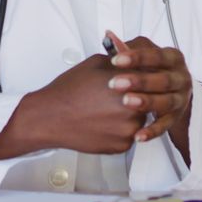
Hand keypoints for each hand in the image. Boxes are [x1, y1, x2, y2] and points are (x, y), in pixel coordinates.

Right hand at [25, 54, 146, 153]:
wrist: (50, 117)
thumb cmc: (69, 90)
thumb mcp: (97, 63)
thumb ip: (122, 60)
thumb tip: (134, 56)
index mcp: (131, 84)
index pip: (150, 78)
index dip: (143, 77)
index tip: (137, 78)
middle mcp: (134, 107)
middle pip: (149, 100)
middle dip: (139, 96)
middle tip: (118, 96)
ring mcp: (130, 129)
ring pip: (140, 119)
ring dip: (130, 114)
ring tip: (106, 109)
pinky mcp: (122, 145)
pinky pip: (129, 135)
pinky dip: (120, 130)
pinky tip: (103, 122)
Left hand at [108, 36, 192, 143]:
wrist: (170, 90)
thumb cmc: (149, 68)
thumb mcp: (141, 56)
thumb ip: (126, 48)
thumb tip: (107, 36)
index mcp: (174, 58)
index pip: (157, 56)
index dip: (137, 57)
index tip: (114, 60)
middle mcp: (182, 78)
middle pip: (163, 79)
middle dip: (139, 81)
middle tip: (115, 83)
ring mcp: (181, 99)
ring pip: (166, 102)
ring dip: (146, 102)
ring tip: (125, 102)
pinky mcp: (176, 118)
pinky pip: (165, 126)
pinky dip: (152, 131)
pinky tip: (137, 135)